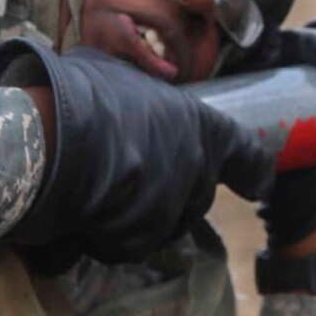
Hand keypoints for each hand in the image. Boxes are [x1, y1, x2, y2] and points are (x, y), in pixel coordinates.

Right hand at [0, 40, 274, 267]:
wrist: (54, 140)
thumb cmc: (88, 91)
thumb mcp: (118, 73)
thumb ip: (133, 92)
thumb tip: (117, 91)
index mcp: (203, 128)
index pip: (244, 154)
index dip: (253, 170)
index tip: (261, 186)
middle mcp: (195, 172)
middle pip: (194, 194)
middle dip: (169, 191)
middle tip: (132, 177)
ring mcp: (169, 211)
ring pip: (158, 222)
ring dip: (134, 214)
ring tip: (93, 191)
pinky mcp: (137, 241)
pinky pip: (122, 242)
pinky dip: (101, 234)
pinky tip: (75, 214)